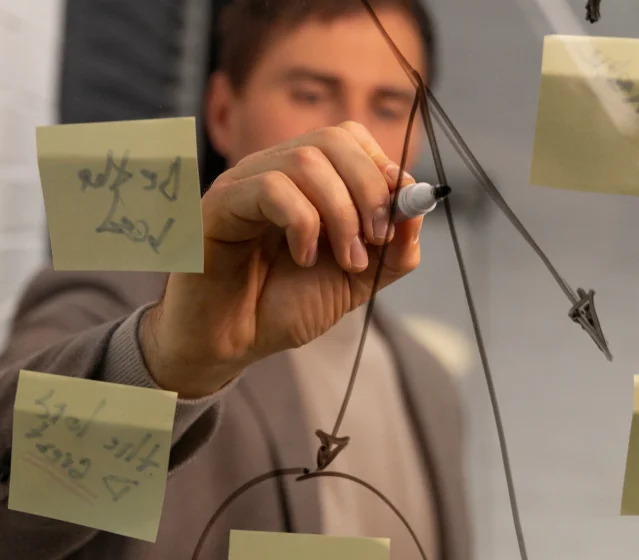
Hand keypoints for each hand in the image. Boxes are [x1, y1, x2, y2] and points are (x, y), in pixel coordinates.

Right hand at [142, 121, 422, 396]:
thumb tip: (420, 207)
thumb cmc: (279, 307)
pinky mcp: (218, 204)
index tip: (397, 218)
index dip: (382, 169)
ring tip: (344, 259)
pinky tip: (302, 258)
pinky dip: (303, 225)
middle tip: (375, 241)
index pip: (349, 137)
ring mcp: (242, 183)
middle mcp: (271, 170)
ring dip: (342, 213)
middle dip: (369, 190)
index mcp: (303, 181)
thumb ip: (391, 249)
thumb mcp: (353, 280)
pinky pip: (271, 189)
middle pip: (333, 140)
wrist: (227, 345)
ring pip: (305, 161)